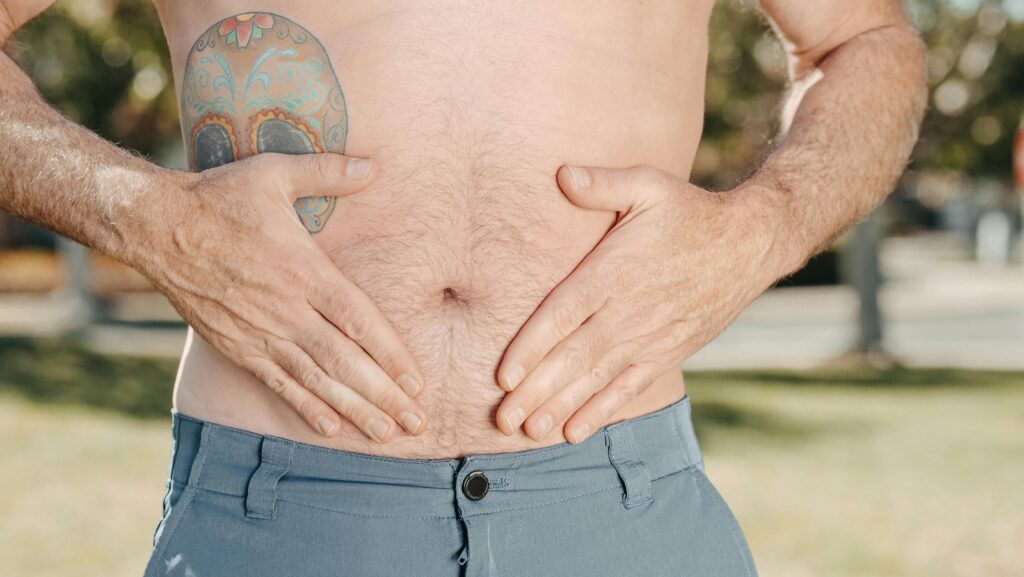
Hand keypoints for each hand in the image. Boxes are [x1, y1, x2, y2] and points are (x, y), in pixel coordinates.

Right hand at [138, 152, 427, 442]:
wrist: (157, 226)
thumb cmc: (221, 197)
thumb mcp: (275, 173)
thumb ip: (327, 172)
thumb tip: (372, 165)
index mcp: (304, 271)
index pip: (359, 322)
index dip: (391, 355)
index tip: (417, 383)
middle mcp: (287, 309)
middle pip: (345, 362)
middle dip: (383, 396)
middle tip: (416, 423)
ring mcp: (261, 332)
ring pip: (315, 379)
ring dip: (353, 410)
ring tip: (385, 434)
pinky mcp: (237, 346)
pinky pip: (276, 382)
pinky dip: (305, 406)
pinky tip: (330, 428)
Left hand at [495, 164, 780, 443]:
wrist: (750, 243)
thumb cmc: (689, 211)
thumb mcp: (648, 185)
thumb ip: (604, 184)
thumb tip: (563, 174)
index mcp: (614, 271)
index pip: (563, 314)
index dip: (532, 347)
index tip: (504, 375)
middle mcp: (629, 310)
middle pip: (573, 357)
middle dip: (536, 391)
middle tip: (502, 420)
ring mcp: (650, 337)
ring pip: (597, 378)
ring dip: (560, 407)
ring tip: (528, 433)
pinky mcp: (668, 352)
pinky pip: (629, 388)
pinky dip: (601, 410)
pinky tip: (574, 431)